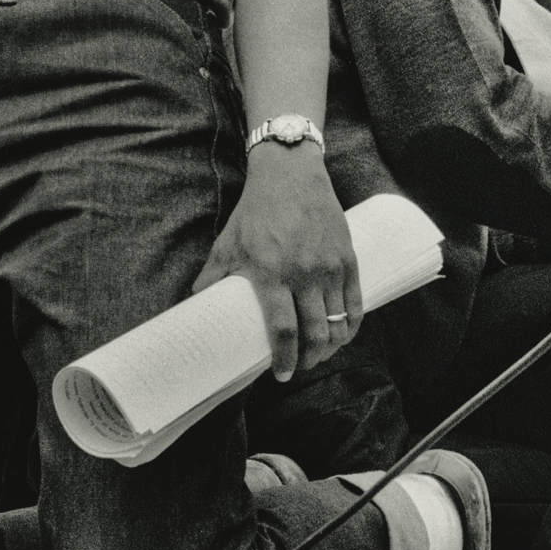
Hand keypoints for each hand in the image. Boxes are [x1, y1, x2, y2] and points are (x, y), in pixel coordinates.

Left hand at [193, 145, 361, 379]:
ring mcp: (330, 266)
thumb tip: (194, 306)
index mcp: (271, 272)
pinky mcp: (348, 258)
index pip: (283, 329)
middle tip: (299, 366)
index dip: (284, 359)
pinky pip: (356, 305)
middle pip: (315, 333)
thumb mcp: (227, 243)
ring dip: (330, 347)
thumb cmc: (255, 211)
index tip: (281, 375)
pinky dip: (351, 327)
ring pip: (337, 324)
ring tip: (318, 354)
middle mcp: (304, 272)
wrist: (290, 174)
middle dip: (308, 359)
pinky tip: (342, 336)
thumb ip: (212, 277)